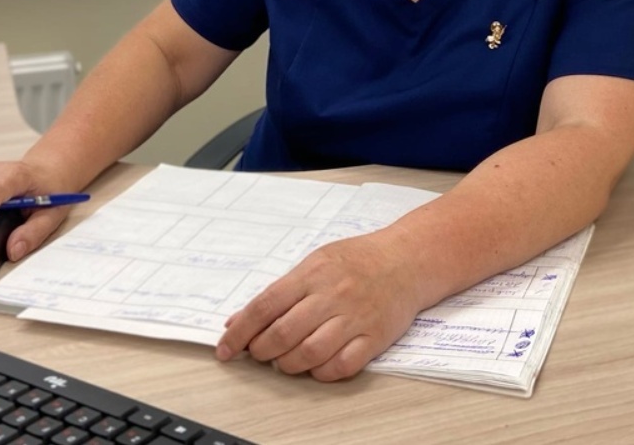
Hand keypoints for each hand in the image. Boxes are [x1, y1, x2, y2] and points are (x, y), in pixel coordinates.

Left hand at [215, 233, 425, 380]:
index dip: (240, 332)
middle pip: (283, 333)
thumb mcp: (314, 262)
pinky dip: (321, 373)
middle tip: (258, 353)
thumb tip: (238, 321)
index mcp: (312, 274)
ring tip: (284, 361)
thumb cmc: (357, 260)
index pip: (264, 307)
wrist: (407, 260)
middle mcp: (332, 296)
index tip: (226, 349)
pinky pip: (342, 366)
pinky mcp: (374, 337)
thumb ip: (279, 292)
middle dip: (261, 351)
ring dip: (288, 365)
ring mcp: (354, 318)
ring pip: (309, 354)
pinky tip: (315, 367)